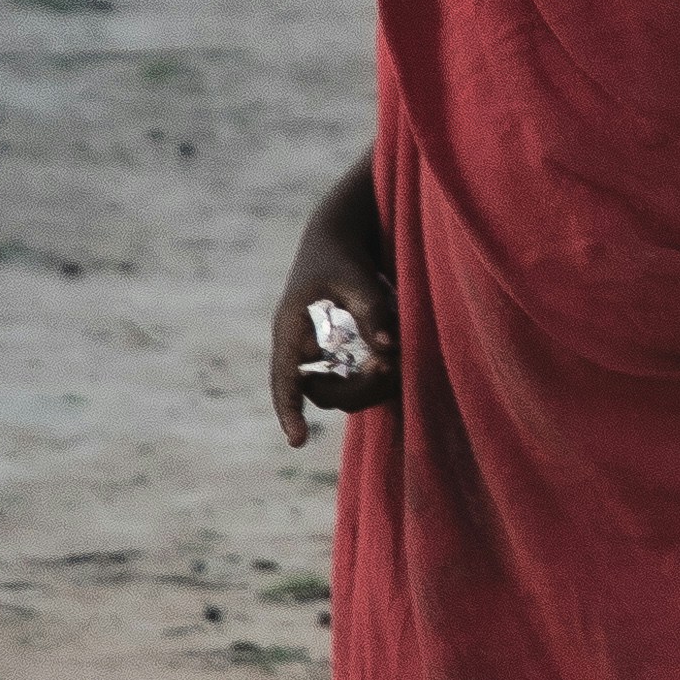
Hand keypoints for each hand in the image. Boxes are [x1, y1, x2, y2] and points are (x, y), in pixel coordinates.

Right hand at [268, 186, 399, 447]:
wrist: (340, 238)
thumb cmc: (342, 255)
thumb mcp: (356, 276)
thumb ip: (371, 310)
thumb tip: (388, 348)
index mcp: (291, 330)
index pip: (285, 379)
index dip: (289, 411)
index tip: (298, 441)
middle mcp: (302, 348)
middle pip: (323, 393)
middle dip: (356, 389)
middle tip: (388, 365)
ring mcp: (321, 354)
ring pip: (342, 392)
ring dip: (369, 386)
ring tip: (395, 358)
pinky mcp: (339, 354)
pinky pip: (354, 381)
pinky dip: (374, 378)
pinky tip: (392, 359)